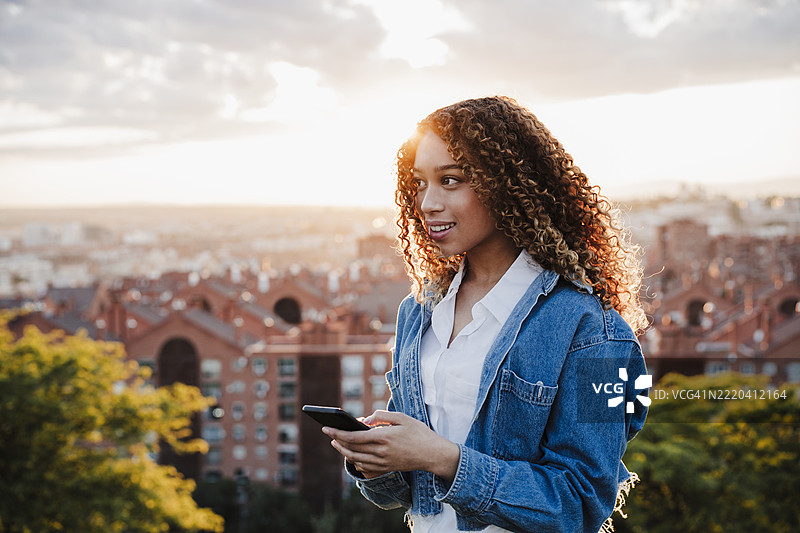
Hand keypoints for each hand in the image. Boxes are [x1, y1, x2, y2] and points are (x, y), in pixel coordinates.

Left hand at [323, 410, 459, 481]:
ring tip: (337, 443)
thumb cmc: (418, 432)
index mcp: (383, 437)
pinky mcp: (386, 469)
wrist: (432, 454)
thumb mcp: (401, 417)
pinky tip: (352, 454)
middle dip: (337, 441)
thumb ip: (381, 416)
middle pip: (351, 449)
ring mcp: (383, 463)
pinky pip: (365, 467)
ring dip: (343, 452)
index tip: (327, 428)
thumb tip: (364, 420)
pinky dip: (355, 461)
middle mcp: (381, 452)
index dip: (337, 433)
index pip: (353, 437)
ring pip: (356, 459)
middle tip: (329, 434)